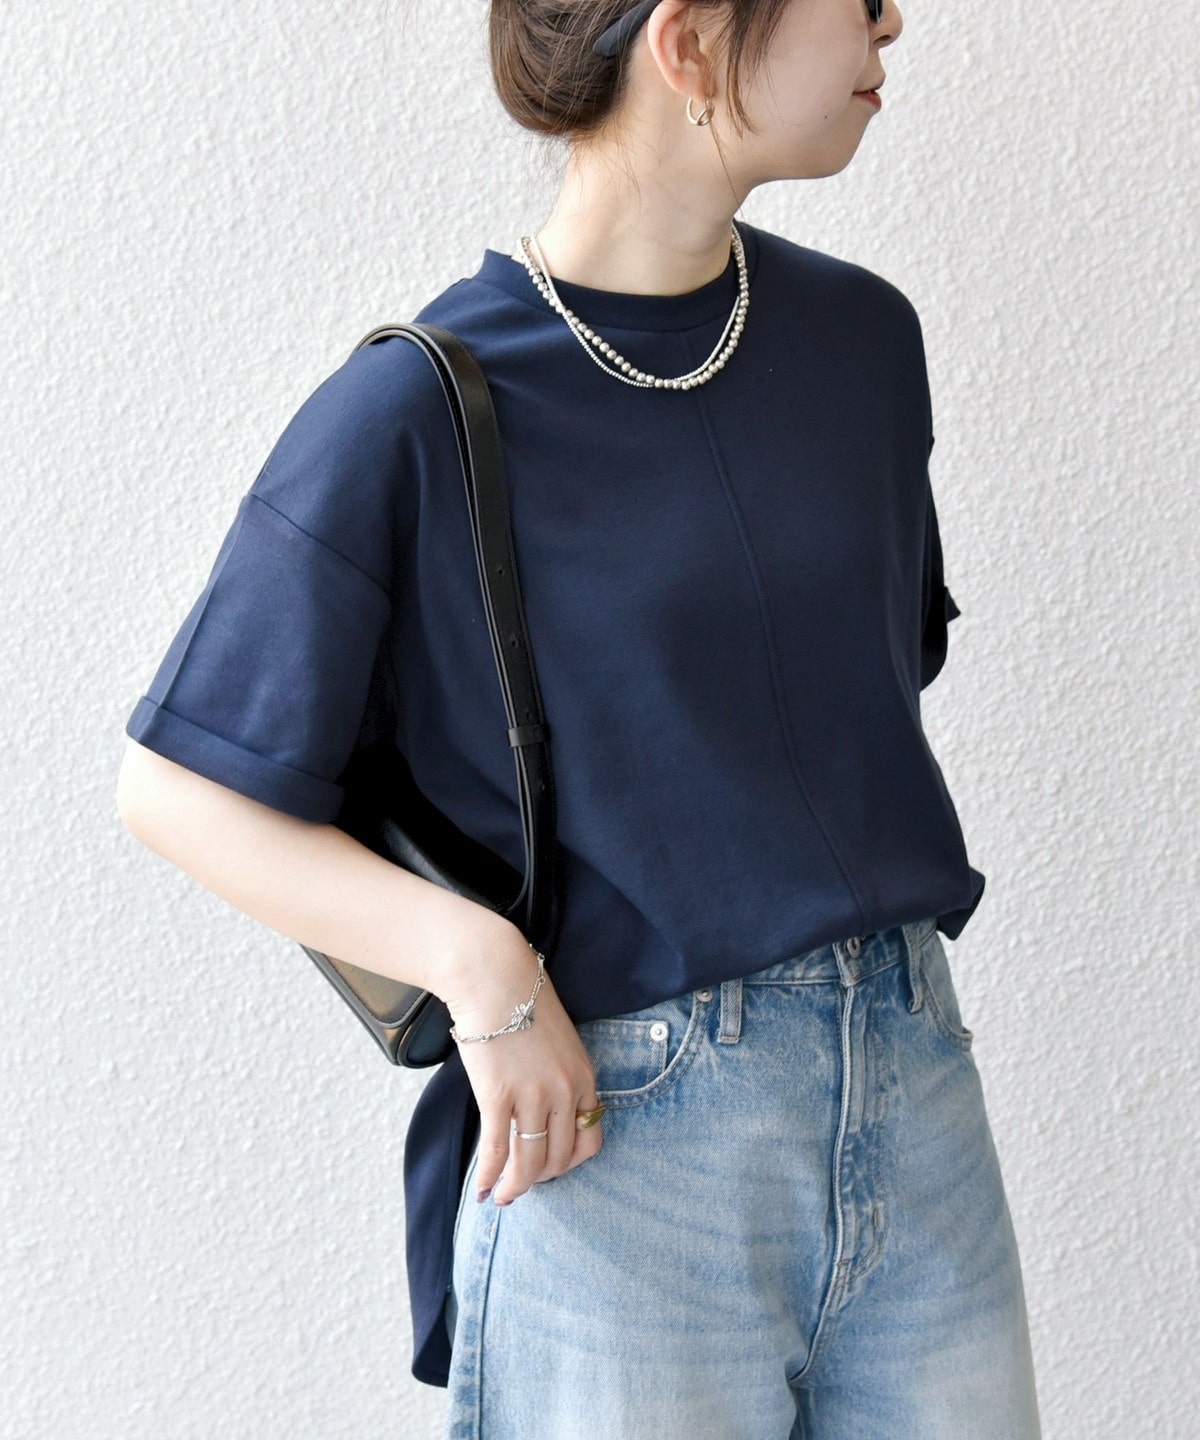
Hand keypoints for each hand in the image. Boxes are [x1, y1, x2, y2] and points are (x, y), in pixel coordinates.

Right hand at [441, 919, 603, 1207]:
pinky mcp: (498, 1096)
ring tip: (503, 1198)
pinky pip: (497, 1151)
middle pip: (559, 1158)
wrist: (494, 977)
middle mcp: (565, 1092)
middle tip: (522, 1185)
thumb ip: (560, 1076)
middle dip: (540, 1179)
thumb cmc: (522, 1002)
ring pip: (530, 1163)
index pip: (590, 1140)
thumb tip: (546, 1111)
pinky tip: (483, 1190)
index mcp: (584, 1077)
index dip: (570, 1163)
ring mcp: (533, 1095)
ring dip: (516, 1188)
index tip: (552, 1168)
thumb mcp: (559, 1041)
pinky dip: (490, 1177)